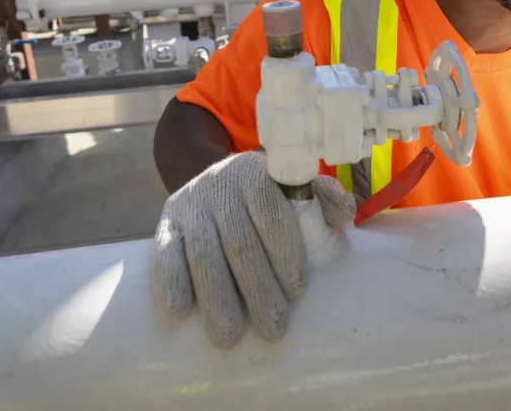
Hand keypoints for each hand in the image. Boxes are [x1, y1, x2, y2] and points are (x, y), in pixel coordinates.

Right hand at [152, 150, 355, 346]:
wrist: (216, 183)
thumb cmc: (268, 200)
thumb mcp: (294, 189)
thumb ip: (322, 198)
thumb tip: (345, 213)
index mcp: (258, 173)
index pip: (272, 213)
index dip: (285, 254)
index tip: (298, 291)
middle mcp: (221, 183)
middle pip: (240, 241)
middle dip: (257, 289)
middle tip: (274, 328)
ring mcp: (190, 203)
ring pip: (203, 253)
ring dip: (216, 298)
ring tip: (230, 336)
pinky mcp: (166, 223)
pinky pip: (165, 252)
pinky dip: (171, 281)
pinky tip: (179, 311)